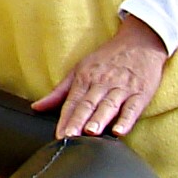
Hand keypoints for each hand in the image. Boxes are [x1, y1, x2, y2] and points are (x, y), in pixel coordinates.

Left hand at [32, 14, 168, 138]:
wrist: (140, 42)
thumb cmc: (107, 59)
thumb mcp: (80, 70)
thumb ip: (59, 93)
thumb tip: (36, 107)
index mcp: (85, 78)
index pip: (73, 102)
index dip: (65, 119)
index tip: (59, 135)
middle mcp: (102, 83)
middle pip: (88, 104)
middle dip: (78, 121)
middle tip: (70, 136)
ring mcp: (121, 88)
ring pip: (108, 105)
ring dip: (99, 119)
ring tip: (91, 132)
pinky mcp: (140, 93)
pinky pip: (133, 108)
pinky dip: (126, 120)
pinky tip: (120, 130)